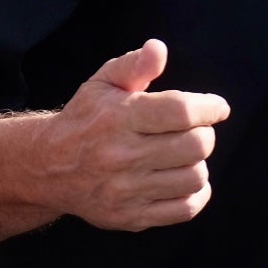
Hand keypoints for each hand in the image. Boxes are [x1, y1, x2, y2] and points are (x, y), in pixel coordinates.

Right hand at [38, 39, 229, 231]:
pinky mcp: (131, 218)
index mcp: (117, 117)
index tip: (218, 107)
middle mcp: (120, 156)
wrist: (49, 167)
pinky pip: (185, 209)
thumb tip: (159, 49)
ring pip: (194, 177)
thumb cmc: (85, 118)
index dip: (209, 107)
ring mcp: (126, 191)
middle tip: (197, 128)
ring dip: (198, 162)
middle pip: (193, 145)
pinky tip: (185, 177)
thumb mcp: (103, 83)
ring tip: (185, 153)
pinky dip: (197, 193)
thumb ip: (135, 64)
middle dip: (205, 133)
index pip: (180, 111)